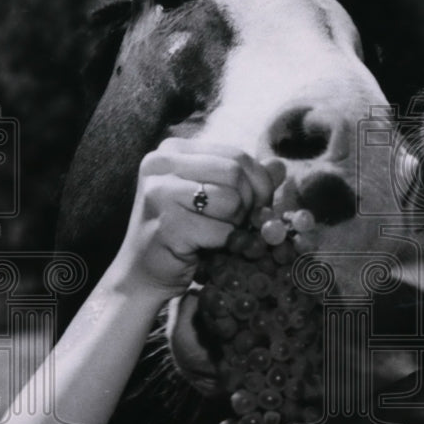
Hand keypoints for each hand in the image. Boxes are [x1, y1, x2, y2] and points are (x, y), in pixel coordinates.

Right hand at [108, 139, 275, 298]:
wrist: (143, 273)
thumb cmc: (184, 233)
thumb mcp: (215, 199)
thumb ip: (246, 180)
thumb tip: (280, 165)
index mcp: (173, 150)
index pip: (236, 155)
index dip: (258, 183)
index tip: (256, 206)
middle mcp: (161, 163)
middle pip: (235, 172)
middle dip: (249, 203)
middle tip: (239, 223)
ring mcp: (160, 193)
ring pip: (231, 199)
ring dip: (235, 224)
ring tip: (218, 234)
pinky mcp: (167, 224)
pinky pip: (221, 230)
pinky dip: (225, 244)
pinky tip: (207, 248)